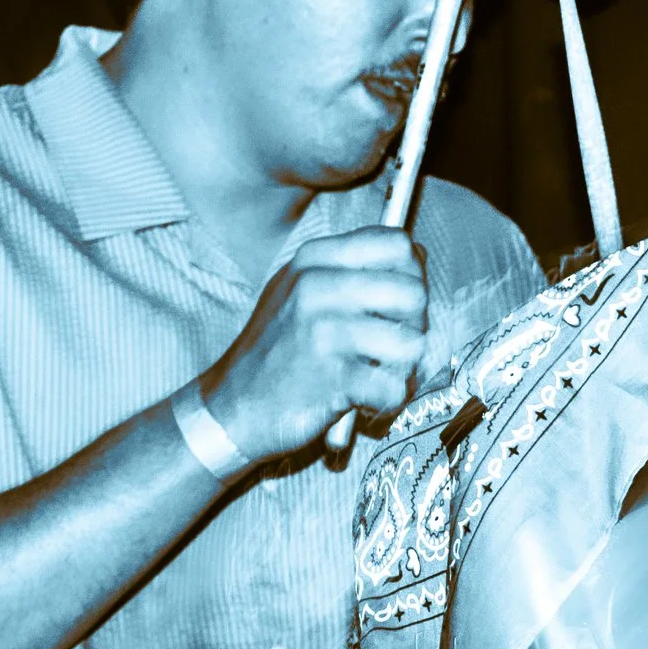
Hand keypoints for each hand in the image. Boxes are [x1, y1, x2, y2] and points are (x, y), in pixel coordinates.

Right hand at [195, 227, 428, 461]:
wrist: (233, 405)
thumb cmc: (278, 348)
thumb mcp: (300, 288)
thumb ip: (352, 267)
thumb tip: (414, 254)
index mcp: (314, 258)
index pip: (397, 244)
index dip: (411, 274)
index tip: (395, 303)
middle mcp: (317, 286)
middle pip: (413, 292)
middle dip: (413, 325)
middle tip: (390, 345)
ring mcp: (322, 331)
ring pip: (412, 342)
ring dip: (404, 366)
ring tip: (378, 372)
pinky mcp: (330, 377)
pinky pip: (394, 385)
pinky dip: (388, 398)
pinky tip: (367, 397)